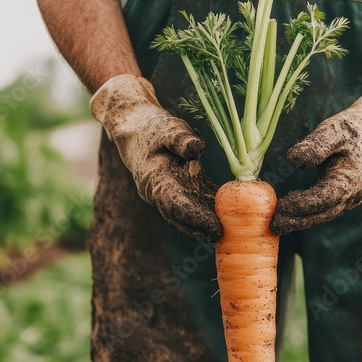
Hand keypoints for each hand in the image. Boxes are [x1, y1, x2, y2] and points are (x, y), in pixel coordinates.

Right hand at [91, 74, 222, 241]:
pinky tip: (225, 215)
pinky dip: (205, 210)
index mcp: (154, 179)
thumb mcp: (167, 127)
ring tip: (228, 232)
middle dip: (200, 227)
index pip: (175, 203)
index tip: (213, 225)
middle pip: (179, 216)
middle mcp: (157, 192)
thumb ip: (180, 138)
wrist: (133, 128)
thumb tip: (196, 149)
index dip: (194, 216)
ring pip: (183, 214)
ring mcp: (164, 194)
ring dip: (203, 224)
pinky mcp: (174, 189)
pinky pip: (190, 204)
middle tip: (224, 235)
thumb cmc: (152, 126)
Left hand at [271, 73, 361, 234]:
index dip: (302, 204)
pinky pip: (325, 209)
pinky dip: (308, 213)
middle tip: (273, 225)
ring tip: (276, 223)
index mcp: (350, 179)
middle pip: (322, 213)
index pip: (324, 198)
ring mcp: (350, 198)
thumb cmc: (355, 128)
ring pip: (324, 215)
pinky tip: (289, 212)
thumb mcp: (335, 130)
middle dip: (297, 221)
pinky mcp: (345, 196)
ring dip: (301, 220)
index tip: (281, 207)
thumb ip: (315, 146)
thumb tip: (291, 159)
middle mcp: (352, 195)